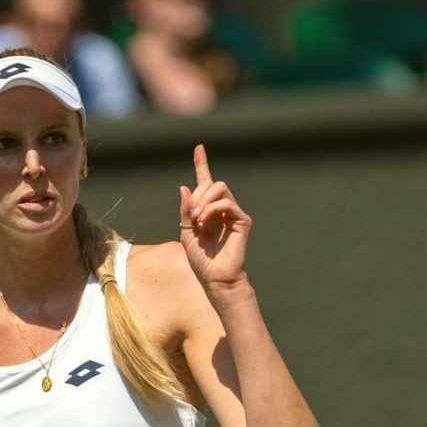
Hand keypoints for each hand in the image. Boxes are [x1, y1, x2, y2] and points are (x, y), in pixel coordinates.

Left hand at [179, 144, 251, 291]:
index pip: (206, 183)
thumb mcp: (186, 232)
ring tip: (198, 220)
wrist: (215, 278)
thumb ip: (186, 210)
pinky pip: (226, 202)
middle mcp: (222, 209)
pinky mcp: (243, 220)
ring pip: (219, 188)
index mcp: (208, 211)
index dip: (202, 165)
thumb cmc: (201, 261)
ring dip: (204, 201)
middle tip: (191, 216)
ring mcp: (233, 213)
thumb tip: (185, 186)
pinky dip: (212, 209)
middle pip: (210, 183)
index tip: (199, 147)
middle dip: (197, 195)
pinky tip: (205, 222)